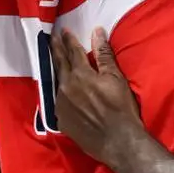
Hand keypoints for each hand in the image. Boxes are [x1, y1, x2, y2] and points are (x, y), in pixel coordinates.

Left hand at [52, 27, 141, 165]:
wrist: (118, 141)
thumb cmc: (121, 107)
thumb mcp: (115, 78)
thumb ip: (104, 54)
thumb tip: (97, 32)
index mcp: (80, 75)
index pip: (72, 52)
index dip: (68, 40)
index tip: (64, 31)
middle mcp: (66, 87)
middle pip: (59, 64)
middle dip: (56, 49)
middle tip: (52, 38)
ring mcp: (61, 105)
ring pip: (57, 83)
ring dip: (57, 71)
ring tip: (56, 63)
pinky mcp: (62, 120)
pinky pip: (59, 102)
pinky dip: (62, 93)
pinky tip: (65, 93)